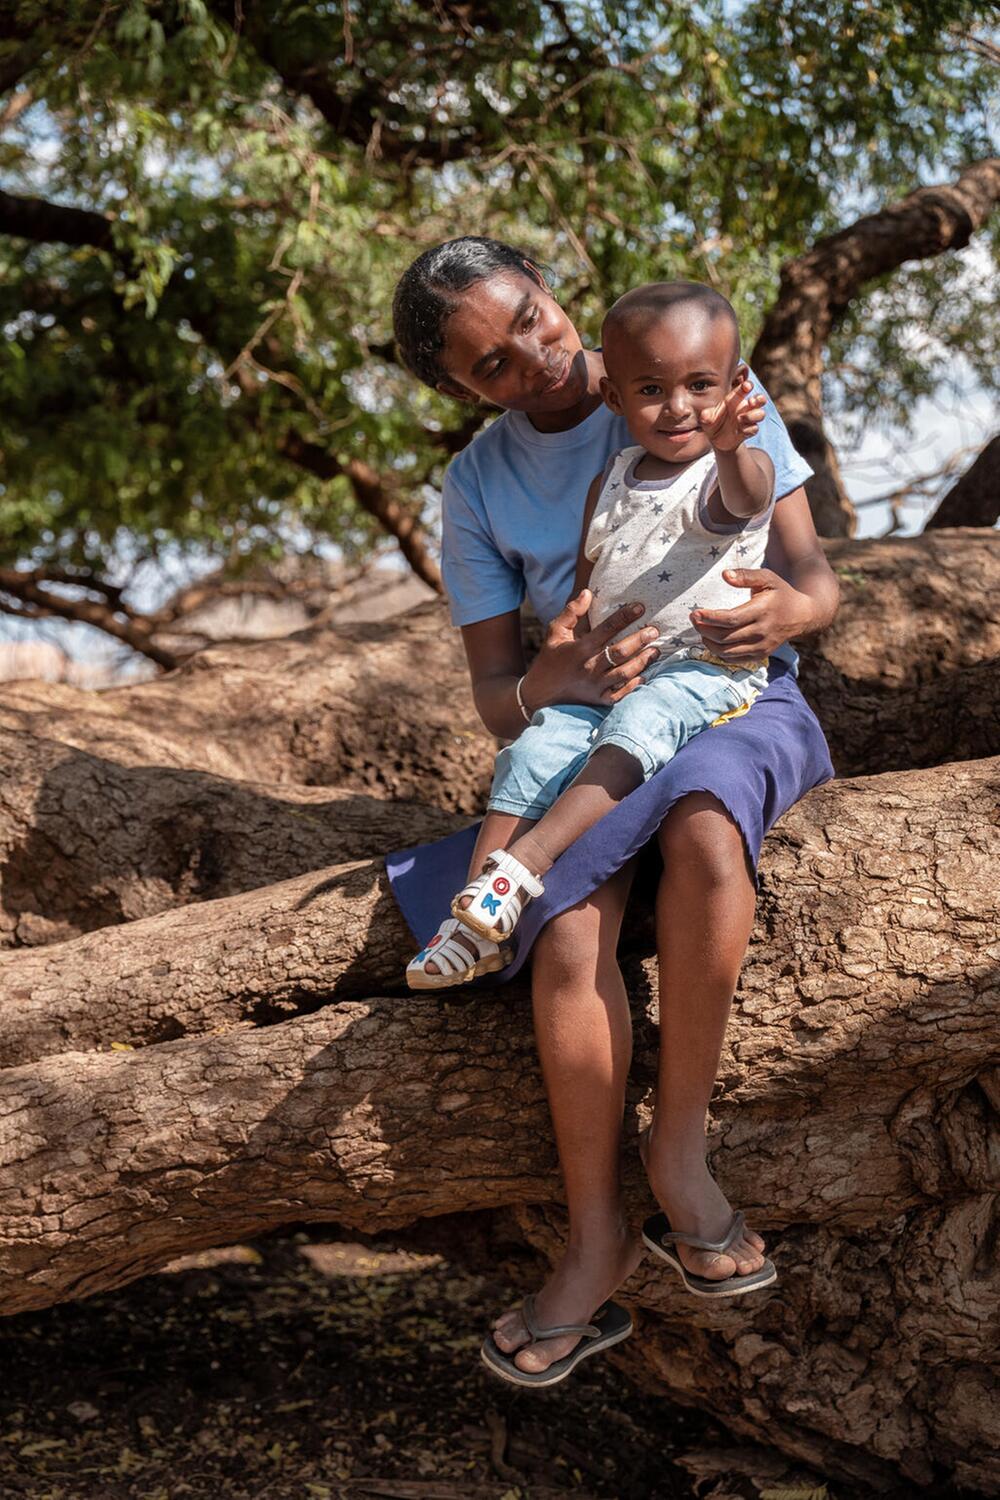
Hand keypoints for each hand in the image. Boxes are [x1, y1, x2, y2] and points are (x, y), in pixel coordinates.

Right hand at [522, 589, 659, 707]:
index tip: (640, 607)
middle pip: (620, 651)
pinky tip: (645, 675)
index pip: (607, 629)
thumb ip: (571, 612)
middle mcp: (589, 667)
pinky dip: (634, 685)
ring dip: (642, 661)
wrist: (539, 694)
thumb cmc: (549, 660)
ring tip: (656, 651)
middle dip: (640, 639)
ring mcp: (595, 686)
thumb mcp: (554, 633)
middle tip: (654, 630)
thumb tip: (587, 592)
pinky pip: (621, 693)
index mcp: (580, 648)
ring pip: (624, 673)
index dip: (625, 616)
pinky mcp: (598, 700)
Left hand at [689, 568, 814, 663]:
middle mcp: (762, 632)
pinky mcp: (760, 655)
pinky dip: (719, 653)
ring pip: (726, 652)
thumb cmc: (780, 593)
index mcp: (763, 611)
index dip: (710, 618)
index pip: (731, 619)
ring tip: (701, 630)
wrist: (802, 615)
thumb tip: (724, 575)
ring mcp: (761, 646)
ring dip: (708, 642)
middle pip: (725, 637)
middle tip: (694, 619)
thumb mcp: (767, 578)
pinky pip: (733, 659)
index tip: (695, 612)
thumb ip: (746, 575)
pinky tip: (712, 641)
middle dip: (704, 629)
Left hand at [699, 380, 765, 451]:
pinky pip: (754, 428)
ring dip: (753, 415)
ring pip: (761, 414)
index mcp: (734, 400)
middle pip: (760, 399)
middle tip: (751, 402)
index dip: (747, 385)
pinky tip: (741, 431)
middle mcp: (744, 408)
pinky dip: (749, 429)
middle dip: (759, 398)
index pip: (744, 389)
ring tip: (739, 419)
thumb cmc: (713, 424)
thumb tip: (705, 415)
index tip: (747, 386)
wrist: (717, 441)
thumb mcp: (706, 420)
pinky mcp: (749, 431)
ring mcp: (747, 420)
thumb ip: (706, 416)